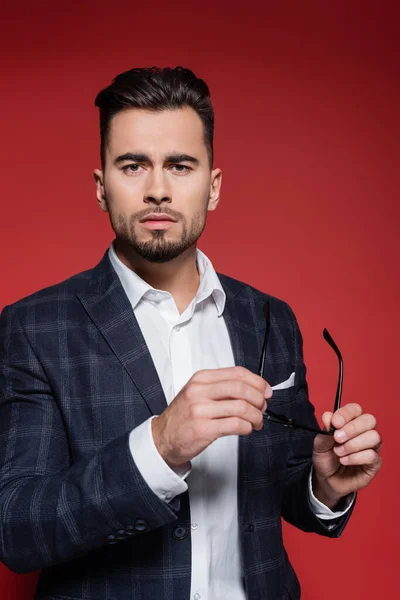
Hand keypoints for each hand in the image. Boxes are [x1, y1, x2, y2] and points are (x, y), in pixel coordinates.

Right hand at [152, 366, 271, 467]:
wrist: (163, 437)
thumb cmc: (183, 416)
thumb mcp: (198, 392)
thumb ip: (221, 388)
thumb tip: (253, 389)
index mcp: (201, 379)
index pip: (237, 373)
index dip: (257, 381)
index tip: (266, 390)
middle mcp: (200, 391)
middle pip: (241, 388)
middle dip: (258, 399)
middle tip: (262, 407)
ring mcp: (200, 409)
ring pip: (241, 407)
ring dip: (256, 416)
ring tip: (256, 422)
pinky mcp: (204, 428)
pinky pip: (235, 424)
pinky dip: (247, 427)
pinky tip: (246, 429)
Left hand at [312, 403, 381, 508]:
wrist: (326, 479)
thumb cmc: (326, 458)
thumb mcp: (319, 444)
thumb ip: (324, 430)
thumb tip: (328, 416)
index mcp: (350, 422)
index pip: (355, 409)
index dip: (346, 414)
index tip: (335, 422)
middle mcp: (364, 432)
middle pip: (369, 420)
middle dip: (352, 428)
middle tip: (337, 438)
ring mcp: (371, 447)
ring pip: (373, 437)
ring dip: (353, 445)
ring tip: (338, 452)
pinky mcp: (374, 463)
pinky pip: (372, 455)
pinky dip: (355, 458)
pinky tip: (344, 461)